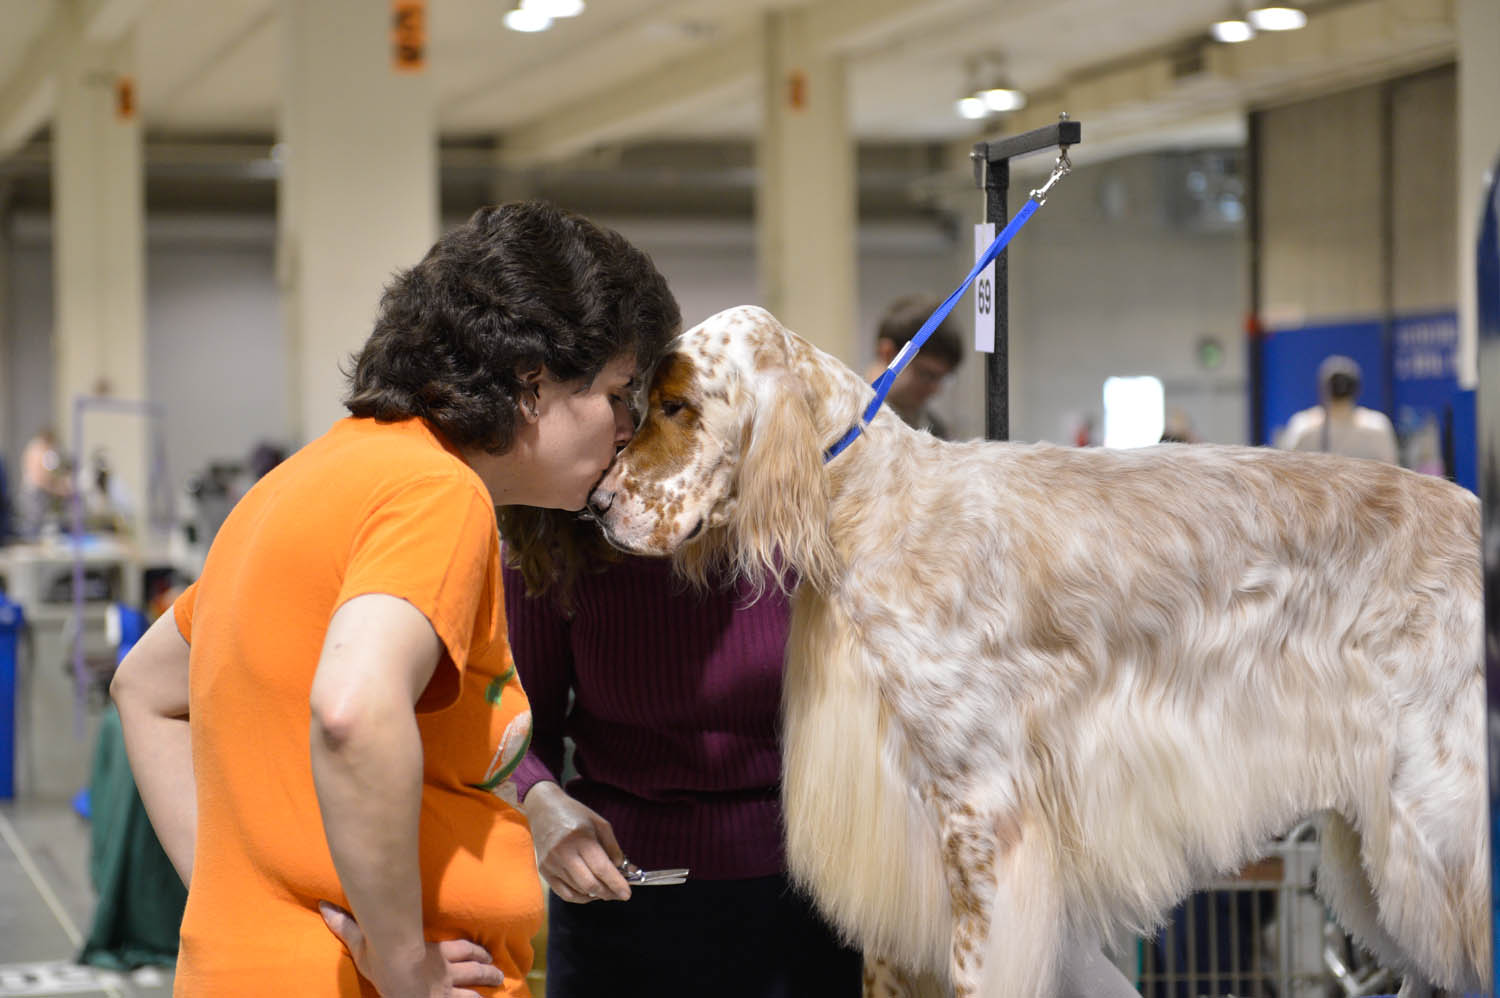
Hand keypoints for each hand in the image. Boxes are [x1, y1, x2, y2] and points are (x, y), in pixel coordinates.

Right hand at [319, 901, 503, 996]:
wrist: (399, 973)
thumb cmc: (382, 958)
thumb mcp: (362, 942)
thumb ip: (346, 925)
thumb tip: (324, 906)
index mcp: (433, 954)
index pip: (460, 949)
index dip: (474, 949)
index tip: (485, 950)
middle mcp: (445, 971)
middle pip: (473, 966)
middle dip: (487, 969)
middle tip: (498, 972)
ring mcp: (447, 989)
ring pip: (475, 986)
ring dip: (488, 984)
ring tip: (499, 984)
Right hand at [521, 781, 631, 902]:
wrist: (544, 809)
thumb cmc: (575, 814)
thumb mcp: (600, 824)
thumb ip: (614, 849)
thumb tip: (626, 871)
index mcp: (580, 838)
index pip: (601, 868)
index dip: (616, 883)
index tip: (627, 893)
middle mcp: (563, 852)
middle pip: (590, 884)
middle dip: (608, 893)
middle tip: (619, 894)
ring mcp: (551, 863)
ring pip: (579, 891)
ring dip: (596, 895)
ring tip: (607, 889)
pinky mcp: (544, 871)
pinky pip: (565, 894)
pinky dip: (581, 897)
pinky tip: (590, 892)